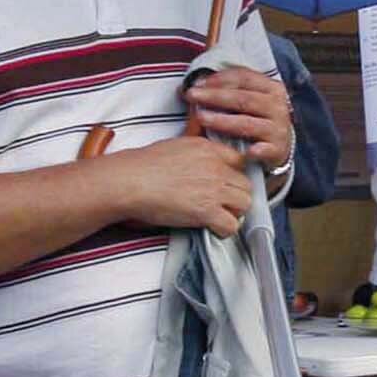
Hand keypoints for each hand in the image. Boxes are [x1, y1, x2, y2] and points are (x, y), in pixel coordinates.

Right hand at [112, 135, 252, 236]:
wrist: (130, 181)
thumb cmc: (142, 166)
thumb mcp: (174, 146)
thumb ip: (194, 152)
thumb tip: (197, 162)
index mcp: (207, 149)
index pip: (240, 162)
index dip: (235, 176)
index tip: (228, 185)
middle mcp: (215, 167)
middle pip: (246, 185)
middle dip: (237, 197)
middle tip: (224, 205)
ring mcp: (213, 189)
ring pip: (245, 204)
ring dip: (234, 213)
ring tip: (219, 217)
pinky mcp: (206, 210)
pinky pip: (231, 225)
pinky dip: (224, 230)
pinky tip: (213, 229)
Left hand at [184, 66, 292, 171]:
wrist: (280, 146)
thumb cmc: (257, 119)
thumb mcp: (249, 99)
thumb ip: (227, 90)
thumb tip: (192, 85)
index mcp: (271, 88)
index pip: (244, 77)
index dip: (219, 79)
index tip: (196, 83)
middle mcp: (277, 106)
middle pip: (242, 98)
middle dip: (214, 96)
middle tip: (191, 96)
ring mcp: (278, 128)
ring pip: (247, 123)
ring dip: (223, 121)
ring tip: (201, 118)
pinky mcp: (278, 150)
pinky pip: (266, 150)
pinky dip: (257, 150)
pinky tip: (247, 152)